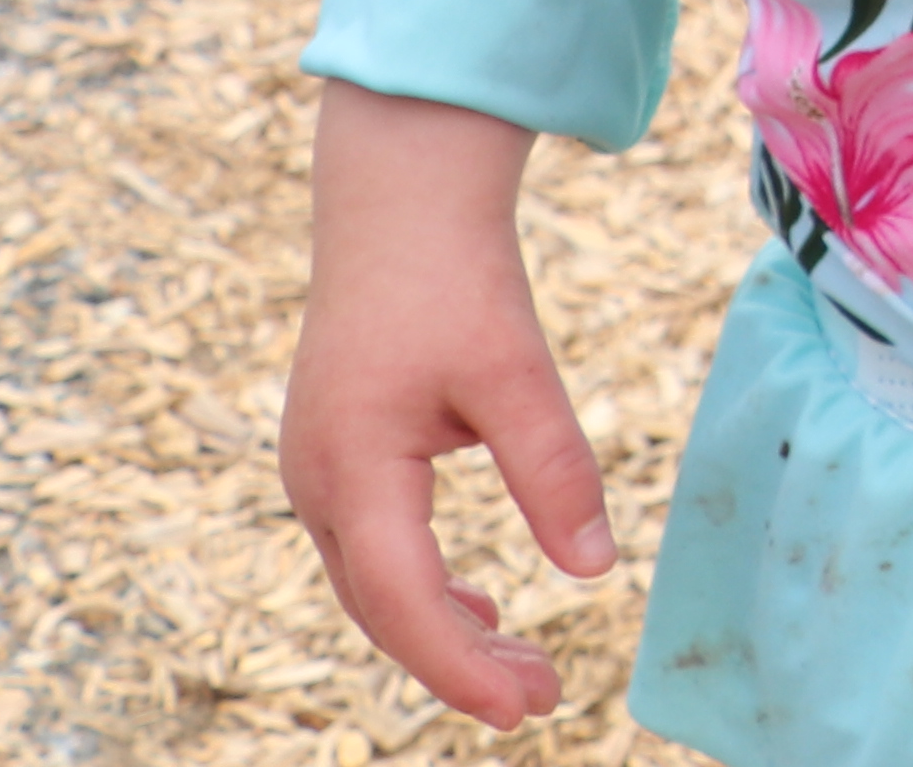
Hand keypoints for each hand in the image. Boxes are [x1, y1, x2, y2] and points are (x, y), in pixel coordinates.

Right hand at [281, 85, 613, 727]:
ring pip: (375, 585)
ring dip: (443, 629)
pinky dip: (424, 588)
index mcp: (354, 469)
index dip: (460, 664)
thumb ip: (553, 470)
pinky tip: (482, 602)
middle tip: (542, 699)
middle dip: (459, 662)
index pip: (404, 600)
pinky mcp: (336, 456)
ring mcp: (318, 472)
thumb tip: (595, 570)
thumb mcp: (516, 372)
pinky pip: (373, 550)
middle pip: (384, 608)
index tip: (523, 708)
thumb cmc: (456, 278)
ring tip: (523, 668)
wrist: (398, 205)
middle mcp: (319, 484)